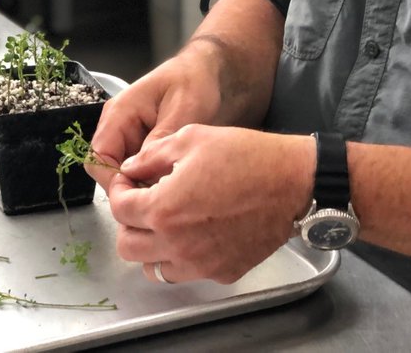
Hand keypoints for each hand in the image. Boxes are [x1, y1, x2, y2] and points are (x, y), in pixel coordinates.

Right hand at [87, 53, 224, 192]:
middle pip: (104, 167)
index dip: (112, 180)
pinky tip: (168, 185)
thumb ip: (161, 139)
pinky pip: (134, 168)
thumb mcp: (183, 110)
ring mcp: (126, 135)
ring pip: (119, 171)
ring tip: (165, 193)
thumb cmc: (193, 83)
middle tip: (156, 200)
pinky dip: (147, 179)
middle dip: (127, 187)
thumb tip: (143, 171)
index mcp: (120, 112)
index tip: (137, 198)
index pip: (98, 154)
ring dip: (138, 185)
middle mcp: (116, 124)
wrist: (204, 73)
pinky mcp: (138, 144)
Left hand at [107, 125, 313, 283]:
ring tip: (167, 221)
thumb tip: (130, 169)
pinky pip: (187, 272)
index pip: (119, 210)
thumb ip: (151, 156)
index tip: (127, 181)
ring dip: (151, 246)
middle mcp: (176, 244)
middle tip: (143, 202)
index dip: (118, 190)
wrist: (292, 181)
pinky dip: (182, 257)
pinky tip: (196, 233)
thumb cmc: (245, 155)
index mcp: (163, 209)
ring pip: (154, 268)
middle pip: (128, 246)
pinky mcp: (223, 272)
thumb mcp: (190, 139)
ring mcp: (200, 264)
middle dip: (128, 222)